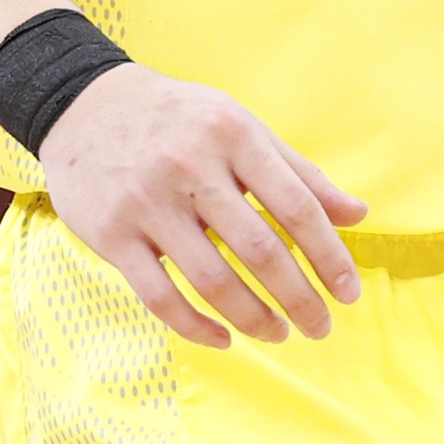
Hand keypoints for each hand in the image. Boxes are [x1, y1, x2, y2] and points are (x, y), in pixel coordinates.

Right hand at [36, 65, 365, 346]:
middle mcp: (191, 167)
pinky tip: (224, 339)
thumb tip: (358, 215)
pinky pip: (159, 296)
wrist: (84, 105)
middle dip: (299, 299)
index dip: (329, 257)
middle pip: (259, 250)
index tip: (349, 293)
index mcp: (233, 135)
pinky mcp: (111, 233)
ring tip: (278, 335)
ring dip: (254, 319)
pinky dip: (196, 327)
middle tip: (320, 328)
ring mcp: (147, 202)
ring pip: (212, 280)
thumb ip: (299, 174)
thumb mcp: (242, 129)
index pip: (296, 206)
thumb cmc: (181, 121)